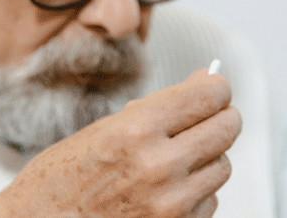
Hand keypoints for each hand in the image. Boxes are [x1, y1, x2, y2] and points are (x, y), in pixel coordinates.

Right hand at [0, 68, 241, 217]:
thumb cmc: (60, 182)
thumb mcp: (104, 130)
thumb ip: (159, 107)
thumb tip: (204, 82)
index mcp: (136, 129)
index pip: (209, 95)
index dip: (216, 88)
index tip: (215, 88)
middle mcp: (160, 166)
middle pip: (226, 128)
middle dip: (221, 117)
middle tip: (211, 115)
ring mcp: (172, 204)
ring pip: (223, 166)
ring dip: (208, 158)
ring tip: (177, 158)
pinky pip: (210, 201)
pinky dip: (198, 192)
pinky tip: (168, 190)